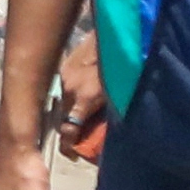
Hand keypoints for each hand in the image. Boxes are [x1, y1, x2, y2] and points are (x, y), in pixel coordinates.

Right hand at [55, 35, 108, 154]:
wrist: (116, 34)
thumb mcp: (120, 95)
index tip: (74, 154)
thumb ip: (109, 113)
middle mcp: (70, 89)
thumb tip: (106, 131)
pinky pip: (64, 87)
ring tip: (85, 111)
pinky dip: (72, 94)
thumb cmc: (125, 67)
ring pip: (63, 102)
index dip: (69, 145)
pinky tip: (82, 91)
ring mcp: (65, 77)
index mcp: (85, 98)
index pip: (69, 129)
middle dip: (71, 128)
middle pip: (64, 117)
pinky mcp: (64, 67)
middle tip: (82, 136)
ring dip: (72, 109)